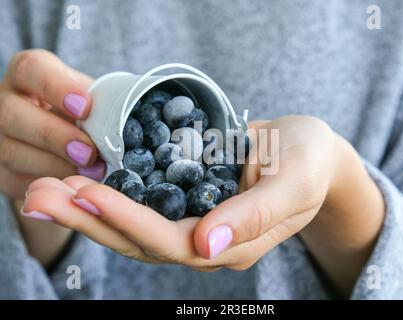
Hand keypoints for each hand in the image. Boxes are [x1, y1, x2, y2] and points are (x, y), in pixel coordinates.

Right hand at [1, 49, 105, 265]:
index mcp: (28, 74)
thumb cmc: (81, 116)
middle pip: (12, 114)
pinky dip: (50, 184)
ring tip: (91, 172)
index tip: (85, 107)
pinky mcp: (0, 172)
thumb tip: (139, 113)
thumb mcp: (91, 101)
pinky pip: (18, 181)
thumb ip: (103, 102)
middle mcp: (4, 102)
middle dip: (54, 135)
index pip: (32, 69)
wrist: (60, 145)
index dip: (56, 87)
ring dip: (55, 165)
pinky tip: (74, 184)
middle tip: (89, 153)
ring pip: (12, 152)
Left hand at [22, 116, 342, 270]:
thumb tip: (205, 247)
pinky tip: (81, 183)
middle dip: (90, 220)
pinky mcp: (189, 203)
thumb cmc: (308, 161)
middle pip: (141, 242)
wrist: (310, 152)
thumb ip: (255, 216)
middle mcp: (209, 243)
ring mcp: (197, 225)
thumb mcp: (292, 181)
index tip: (87, 193)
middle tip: (40, 195)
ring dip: (89, 212)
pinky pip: (144, 208)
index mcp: (235, 244)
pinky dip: (111, 198)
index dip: (128, 221)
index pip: (172, 242)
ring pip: (135, 229)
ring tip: (46, 190)